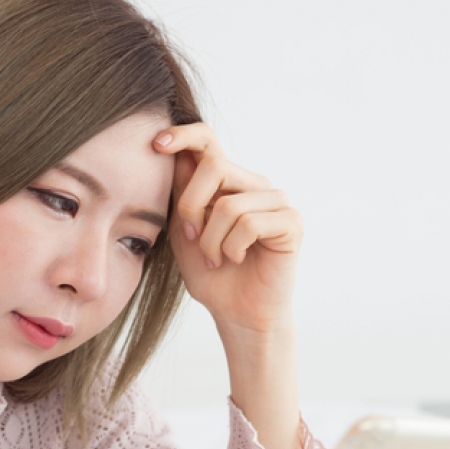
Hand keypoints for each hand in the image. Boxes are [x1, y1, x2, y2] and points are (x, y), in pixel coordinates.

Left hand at [154, 124, 303, 333]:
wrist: (237, 313)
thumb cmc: (211, 274)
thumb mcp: (183, 231)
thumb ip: (180, 195)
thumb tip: (173, 153)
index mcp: (227, 182)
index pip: (208, 141)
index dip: (183, 135)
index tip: (157, 144)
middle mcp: (253, 184)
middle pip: (213, 167)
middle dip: (190, 207)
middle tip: (191, 238)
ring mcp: (276, 201)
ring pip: (229, 204)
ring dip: (211, 240)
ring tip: (215, 257)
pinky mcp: (291, 222)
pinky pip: (250, 223)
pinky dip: (232, 247)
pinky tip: (236, 259)